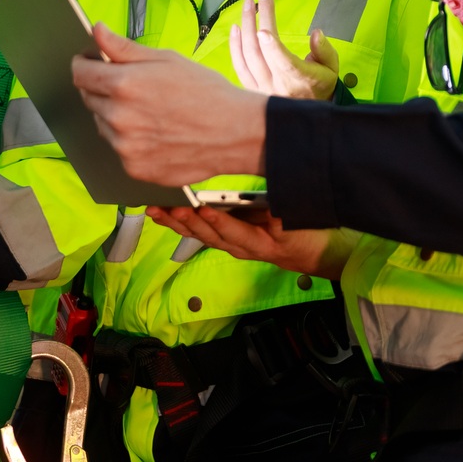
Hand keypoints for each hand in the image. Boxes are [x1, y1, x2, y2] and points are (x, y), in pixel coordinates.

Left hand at [72, 24, 266, 183]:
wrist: (236, 133)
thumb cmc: (206, 91)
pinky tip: (155, 133)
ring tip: (149, 111)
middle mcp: (119, 117)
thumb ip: (124, 48)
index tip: (90, 62)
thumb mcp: (166, 59)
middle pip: (89, 99)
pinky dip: (130, 140)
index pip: (80, 74)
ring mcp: (125, 146)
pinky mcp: (135, 168)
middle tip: (128, 86)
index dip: (83, 64)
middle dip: (101, 88)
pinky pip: (120, 149)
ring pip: (103, 125)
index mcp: (124, 84)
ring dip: (115, 115)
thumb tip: (96, 30)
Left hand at [146, 206, 349, 279]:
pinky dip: (180, 223)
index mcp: (258, 243)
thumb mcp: (299, 228)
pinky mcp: (224, 237)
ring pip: (199, 234)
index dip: (220, 221)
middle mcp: (238, 246)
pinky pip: (199, 231)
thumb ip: (284, 220)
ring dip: (176, 223)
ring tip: (156, 210)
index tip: (204, 208)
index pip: (236, 232)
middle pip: (210, 235)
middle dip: (188, 221)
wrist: (306, 254)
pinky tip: (163, 214)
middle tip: (169, 207)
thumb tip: (272, 214)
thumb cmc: (304, 237)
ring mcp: (229, 243)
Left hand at [227, 0, 339, 99]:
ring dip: (245, 27)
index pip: (285, 63)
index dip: (273, 48)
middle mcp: (278, 85)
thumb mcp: (331, 67)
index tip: (263, 29)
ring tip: (247, 5)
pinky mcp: (252, 89)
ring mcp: (262, 88)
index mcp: (300, 79)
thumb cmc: (319, 84)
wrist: (307, 112)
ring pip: (248, 56)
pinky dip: (235, 46)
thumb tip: (317, 33)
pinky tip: (236, 28)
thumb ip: (324, 50)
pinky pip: (239, 66)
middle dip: (256, 21)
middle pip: (261, 52)